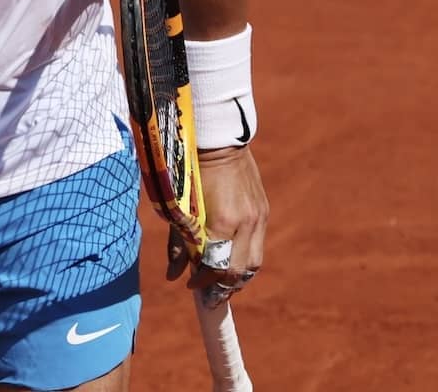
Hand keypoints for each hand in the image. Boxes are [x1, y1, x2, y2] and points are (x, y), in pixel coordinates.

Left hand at [169, 144, 267, 304]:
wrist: (218, 141)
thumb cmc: (189, 172)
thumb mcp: (178, 208)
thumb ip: (178, 243)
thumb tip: (173, 276)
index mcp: (223, 221)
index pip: (217, 265)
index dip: (204, 281)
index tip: (191, 286)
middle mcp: (246, 222)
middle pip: (240, 271)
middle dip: (223, 287)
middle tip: (209, 295)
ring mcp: (259, 217)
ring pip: (254, 262)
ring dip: (238, 278)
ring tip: (222, 284)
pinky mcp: (264, 211)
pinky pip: (257, 245)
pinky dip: (244, 259)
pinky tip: (231, 261)